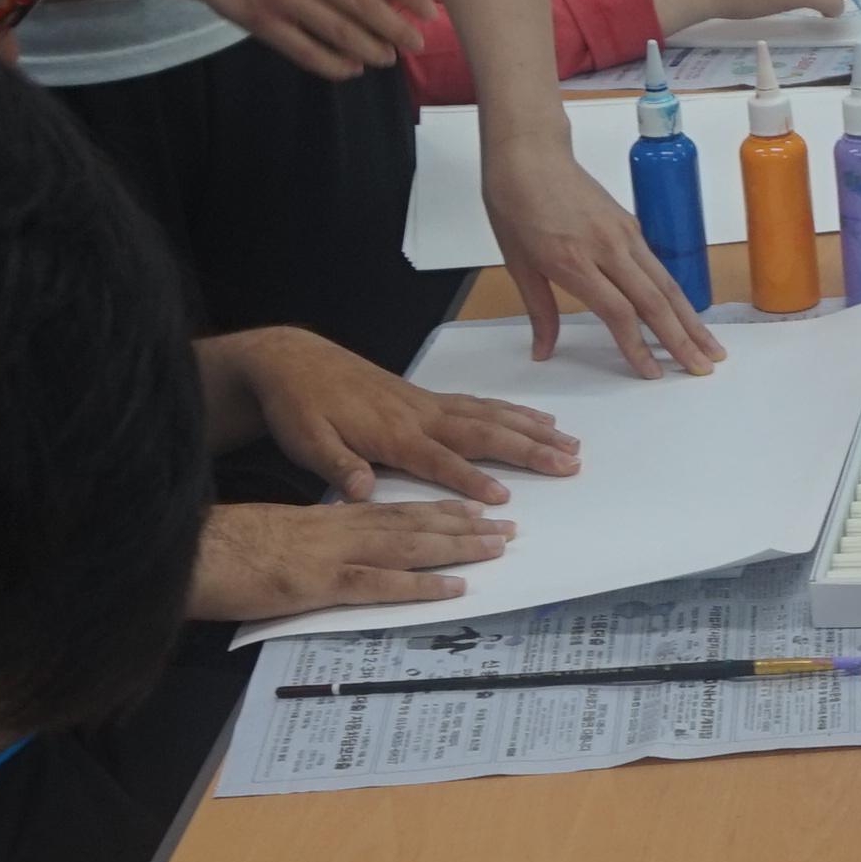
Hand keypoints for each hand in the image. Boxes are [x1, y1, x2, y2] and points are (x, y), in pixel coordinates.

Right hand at [114, 0, 431, 81]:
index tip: (428, 8)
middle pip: (360, 3)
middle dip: (396, 27)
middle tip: (416, 42)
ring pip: (337, 31)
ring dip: (370, 49)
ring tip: (387, 57)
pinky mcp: (258, 21)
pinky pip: (305, 50)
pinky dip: (333, 64)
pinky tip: (351, 68)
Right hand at [189, 498, 510, 621]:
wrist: (186, 552)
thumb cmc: (221, 549)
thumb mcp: (275, 538)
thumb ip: (311, 542)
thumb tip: (334, 551)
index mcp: (326, 519)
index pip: (392, 511)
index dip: (435, 510)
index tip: (473, 508)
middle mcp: (337, 529)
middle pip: (411, 523)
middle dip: (463, 524)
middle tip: (507, 526)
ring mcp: (330, 554)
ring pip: (407, 545)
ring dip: (456, 546)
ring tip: (497, 546)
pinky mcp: (318, 582)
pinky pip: (379, 584)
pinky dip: (420, 585)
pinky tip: (454, 588)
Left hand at [214, 323, 576, 501]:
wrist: (291, 361)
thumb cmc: (299, 405)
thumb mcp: (305, 441)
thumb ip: (338, 466)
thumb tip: (361, 490)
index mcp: (391, 433)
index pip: (439, 460)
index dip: (470, 479)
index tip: (501, 499)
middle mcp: (418, 415)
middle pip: (484, 433)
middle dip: (529, 449)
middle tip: (568, 462)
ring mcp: (426, 403)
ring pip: (490, 415)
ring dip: (532, 429)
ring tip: (569, 442)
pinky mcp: (426, 397)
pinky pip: (479, 404)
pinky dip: (511, 411)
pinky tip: (532, 419)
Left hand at [481, 119, 723, 375]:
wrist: (528, 153)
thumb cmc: (515, 202)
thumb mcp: (517, 263)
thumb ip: (539, 311)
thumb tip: (543, 351)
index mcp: (574, 261)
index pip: (618, 313)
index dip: (638, 347)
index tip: (652, 373)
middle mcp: (607, 247)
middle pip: (655, 302)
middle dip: (682, 339)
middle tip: (703, 369)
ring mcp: (624, 234)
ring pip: (666, 284)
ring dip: (692, 319)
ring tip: (712, 347)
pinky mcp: (630, 225)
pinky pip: (659, 267)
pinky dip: (677, 295)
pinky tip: (688, 314)